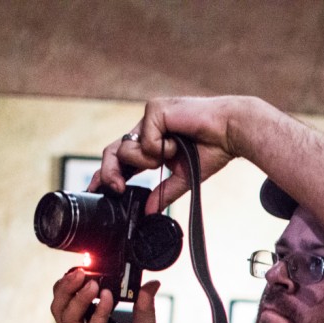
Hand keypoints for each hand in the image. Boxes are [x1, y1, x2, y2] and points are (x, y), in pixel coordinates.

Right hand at [50, 268, 163, 322]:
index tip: (86, 265)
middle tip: (81, 269)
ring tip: (91, 281)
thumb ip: (145, 309)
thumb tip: (151, 285)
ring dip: (77, 297)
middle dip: (67, 286)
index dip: (75, 283)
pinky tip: (107, 301)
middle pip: (61, 306)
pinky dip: (97, 315)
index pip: (73, 301)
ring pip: (66, 317)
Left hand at [92, 95, 257, 213]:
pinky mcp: (154, 110)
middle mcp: (147, 129)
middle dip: (110, 173)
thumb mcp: (184, 177)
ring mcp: (149, 118)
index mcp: (152, 144)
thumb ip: (164, 193)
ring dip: (150, 159)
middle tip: (117, 188)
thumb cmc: (212, 148)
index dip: (106, 175)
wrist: (230, 132)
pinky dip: (161, 146)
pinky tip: (177, 139)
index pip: (122, 160)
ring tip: (173, 151)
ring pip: (127, 148)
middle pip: (113, 152)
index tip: (94, 191)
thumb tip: (149, 211)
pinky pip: (145, 139)